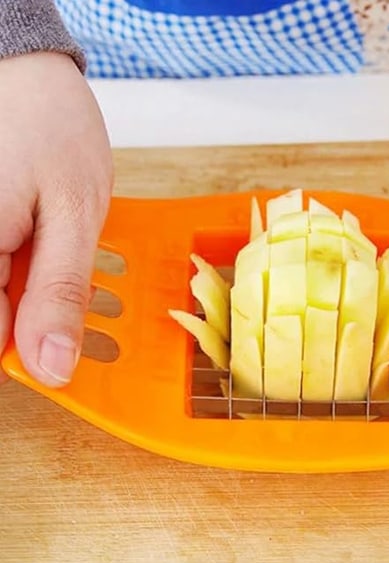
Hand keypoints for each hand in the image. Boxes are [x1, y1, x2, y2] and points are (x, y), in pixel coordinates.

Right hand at [0, 52, 111, 386]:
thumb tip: (51, 367)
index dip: (36, 345)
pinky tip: (27, 230)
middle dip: (29, 304)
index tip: (65, 331)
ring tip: (39, 233)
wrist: (16, 67)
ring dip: (24, 281)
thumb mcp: (73, 214)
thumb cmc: (49, 128)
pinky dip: (15, 262)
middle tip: (51, 256)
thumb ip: (58, 292)